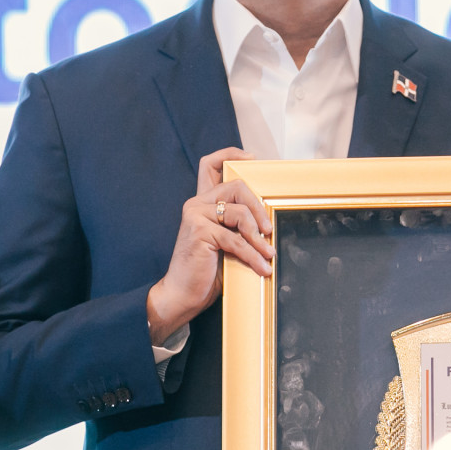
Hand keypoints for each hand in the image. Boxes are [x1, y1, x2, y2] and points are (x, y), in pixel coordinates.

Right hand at [145, 147, 273, 344]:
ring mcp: (196, 216)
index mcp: (201, 203)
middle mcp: (196, 204)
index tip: (253, 159)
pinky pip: (236, 240)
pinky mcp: (200, 232)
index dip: (231, 155)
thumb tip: (267, 220)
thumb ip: (236, 225)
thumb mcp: (225, 242)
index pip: (210, 165)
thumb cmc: (205, 271)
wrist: (182, 295)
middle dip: (259, 208)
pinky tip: (262, 267)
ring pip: (240, 213)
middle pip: (236, 187)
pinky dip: (253, 255)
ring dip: (259, 237)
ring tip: (268, 254)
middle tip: (268, 230)